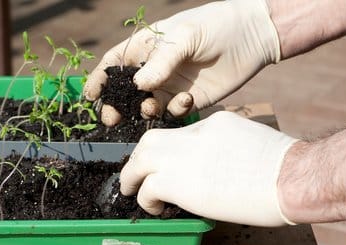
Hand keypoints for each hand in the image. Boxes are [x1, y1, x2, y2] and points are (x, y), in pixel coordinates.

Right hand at [84, 0, 280, 125]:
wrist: (255, 37)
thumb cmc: (215, 25)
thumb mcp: (186, 36)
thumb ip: (161, 61)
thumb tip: (137, 86)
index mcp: (145, 47)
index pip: (114, 64)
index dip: (99, 79)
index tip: (90, 95)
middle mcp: (153, 69)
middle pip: (123, 92)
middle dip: (115, 105)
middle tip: (112, 118)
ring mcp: (168, 86)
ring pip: (144, 106)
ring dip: (142, 111)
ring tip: (150, 108)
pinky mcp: (187, 101)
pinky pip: (171, 113)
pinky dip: (174, 111)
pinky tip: (186, 100)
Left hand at [120, 111, 298, 226]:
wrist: (292, 178)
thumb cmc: (285, 168)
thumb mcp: (250, 143)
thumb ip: (225, 148)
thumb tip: (213, 168)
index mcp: (213, 123)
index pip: (178, 134)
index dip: (168, 152)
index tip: (167, 167)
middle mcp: (192, 134)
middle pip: (150, 141)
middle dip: (139, 160)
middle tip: (137, 176)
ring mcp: (182, 156)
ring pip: (138, 162)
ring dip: (132, 178)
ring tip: (132, 192)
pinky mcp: (177, 182)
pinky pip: (146, 189)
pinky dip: (145, 201)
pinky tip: (156, 210)